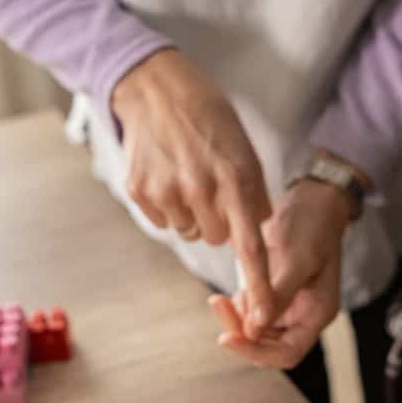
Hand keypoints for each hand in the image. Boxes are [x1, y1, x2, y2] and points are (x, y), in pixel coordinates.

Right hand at [111, 50, 273, 329]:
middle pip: (216, 238)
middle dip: (219, 220)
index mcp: (234, 177)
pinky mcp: (139, 190)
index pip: (249, 243)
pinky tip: (167, 174)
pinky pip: (162, 219)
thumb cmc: (210, 119)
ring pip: (188, 230)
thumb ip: (253, 194)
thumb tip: (255, 235)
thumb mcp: (244, 150)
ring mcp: (166, 190)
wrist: (158, 89)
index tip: (262, 313)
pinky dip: (167, 205)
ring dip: (192, 211)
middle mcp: (200, 188)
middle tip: (211, 184)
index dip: (257, 281)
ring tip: (187, 173)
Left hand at [208, 179, 347, 368]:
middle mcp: (304, 315)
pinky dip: (237, 308)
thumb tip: (254, 330)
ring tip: (219, 299)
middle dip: (241, 333)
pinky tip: (227, 294)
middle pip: (268, 346)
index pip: (287, 353)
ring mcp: (289, 306)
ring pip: (256, 331)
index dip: (257, 352)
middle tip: (218, 306)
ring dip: (235, 320)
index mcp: (317, 313)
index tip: (228, 337)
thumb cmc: (311, 225)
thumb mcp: (295, 259)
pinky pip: (251, 313)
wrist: (313, 199)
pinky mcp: (274, 294)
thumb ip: (277, 296)